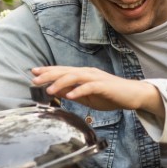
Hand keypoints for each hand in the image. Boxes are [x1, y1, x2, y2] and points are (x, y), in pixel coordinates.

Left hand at [31, 66, 159, 114]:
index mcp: (83, 74)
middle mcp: (88, 73)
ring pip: (75, 77)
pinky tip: (70, 96)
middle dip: (49, 75)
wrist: (133, 95)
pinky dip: (79, 91)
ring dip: (60, 83)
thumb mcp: (88, 96)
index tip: (33, 73)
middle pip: (65, 71)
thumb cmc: (111, 95)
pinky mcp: (105, 85)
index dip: (48, 71)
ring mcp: (97, 78)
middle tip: (34, 80)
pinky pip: (90, 87)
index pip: (62, 71)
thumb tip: (57, 92)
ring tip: (49, 90)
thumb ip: (73, 93)